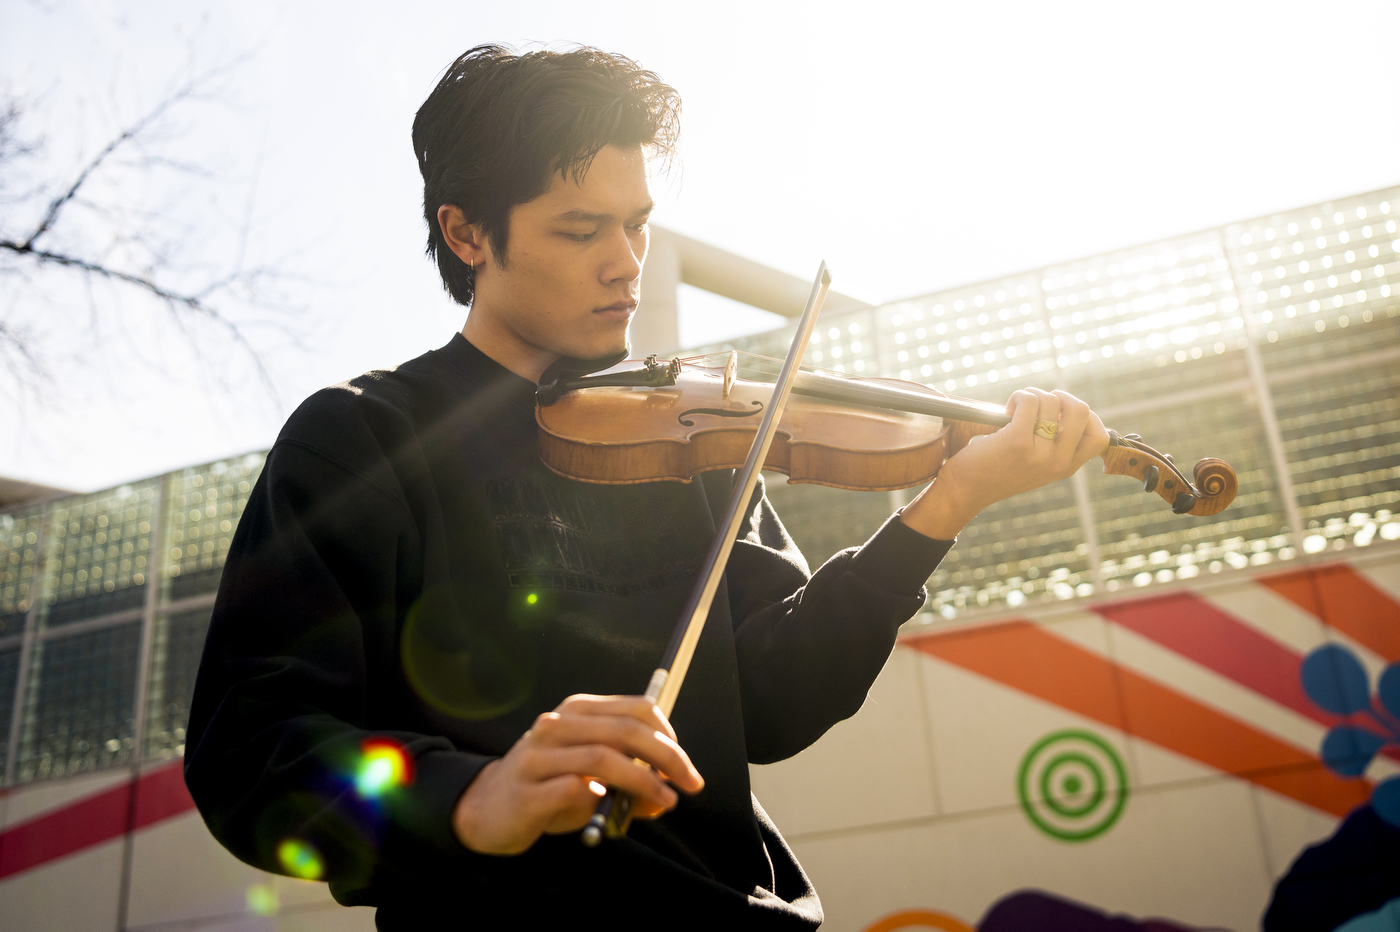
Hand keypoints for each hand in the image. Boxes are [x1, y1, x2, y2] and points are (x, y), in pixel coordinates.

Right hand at [451, 694, 703, 854]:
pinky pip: (571, 790)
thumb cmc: (548, 788)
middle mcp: (558, 725)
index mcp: (579, 712)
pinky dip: (598, 799)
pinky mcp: (527, 790)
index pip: (636, 709)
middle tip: (689, 784)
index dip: (668, 734)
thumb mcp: (593, 780)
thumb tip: (665, 797)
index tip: (683, 764)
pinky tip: (607, 808)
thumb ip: (630, 785)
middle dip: (666, 758)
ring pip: (601, 758)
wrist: (487, 809)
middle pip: (625, 731)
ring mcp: (538, 756)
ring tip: (663, 801)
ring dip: (641, 781)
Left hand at [899, 387, 1109, 539]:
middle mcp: (1058, 463)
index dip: (1087, 418)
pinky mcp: (1017, 442)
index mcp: (1066, 468)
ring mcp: (1039, 453)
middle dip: (1062, 397)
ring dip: (1032, 394)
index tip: (1062, 415)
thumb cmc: (997, 470)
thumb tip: (1066, 404)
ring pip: (1052, 401)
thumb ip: (1055, 444)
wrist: (965, 490)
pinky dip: (1019, 396)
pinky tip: (1007, 409)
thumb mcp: (1036, 464)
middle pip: (1082, 411)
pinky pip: (1030, 401)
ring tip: (1015, 407)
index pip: (1100, 438)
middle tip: (1040, 404)